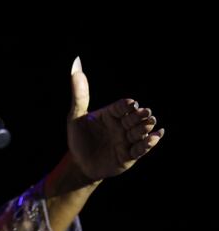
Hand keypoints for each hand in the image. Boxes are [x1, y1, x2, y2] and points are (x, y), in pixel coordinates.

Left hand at [66, 57, 164, 180]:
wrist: (78, 163)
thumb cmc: (78, 138)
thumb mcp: (75, 116)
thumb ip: (79, 94)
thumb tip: (76, 67)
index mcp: (111, 114)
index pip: (121, 107)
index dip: (127, 105)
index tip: (131, 103)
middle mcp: (121, 126)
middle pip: (133, 118)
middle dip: (139, 116)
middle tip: (146, 112)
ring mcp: (126, 141)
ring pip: (139, 133)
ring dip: (145, 128)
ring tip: (151, 123)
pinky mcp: (128, 156)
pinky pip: (140, 149)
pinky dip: (148, 144)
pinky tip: (155, 137)